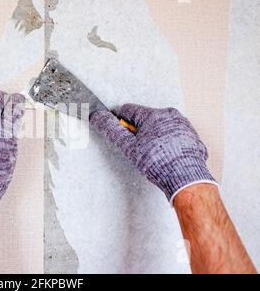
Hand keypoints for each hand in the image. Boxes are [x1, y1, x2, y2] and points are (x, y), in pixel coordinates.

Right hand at [90, 104, 216, 203]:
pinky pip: (173, 135)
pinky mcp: (192, 136)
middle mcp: (170, 115)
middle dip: (138, 131)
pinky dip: (166, 143)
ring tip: (153, 155)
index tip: (120, 132)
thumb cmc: (158, 163)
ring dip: (153, 137)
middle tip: (138, 149)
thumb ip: (112, 129)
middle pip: (145, 118)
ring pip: (159, 127)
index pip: (128, 110)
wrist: (186, 179)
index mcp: (153, 114)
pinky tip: (165, 156)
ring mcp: (183, 125)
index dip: (119, 121)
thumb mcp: (128, 147)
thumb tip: (98, 116)